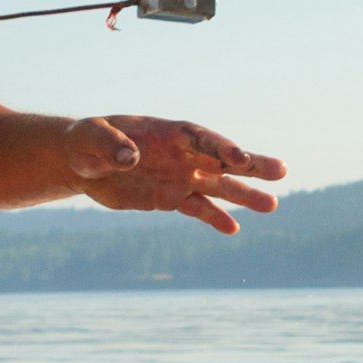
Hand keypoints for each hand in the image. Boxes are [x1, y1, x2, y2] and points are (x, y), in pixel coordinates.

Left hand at [64, 115, 287, 229]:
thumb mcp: (90, 138)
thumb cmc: (85, 141)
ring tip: (272, 206)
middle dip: (251, 165)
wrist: (80, 161)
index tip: (239, 159)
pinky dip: (214, 219)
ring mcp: (179, 176)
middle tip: (281, 171)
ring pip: (218, 186)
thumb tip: (129, 158)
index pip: (201, 138)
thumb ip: (110, 145)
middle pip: (222, 159)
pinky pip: (198, 209)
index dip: (221, 147)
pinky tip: (233, 229)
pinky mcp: (171, 197)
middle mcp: (181, 154)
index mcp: (167, 132)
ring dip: (244, 195)